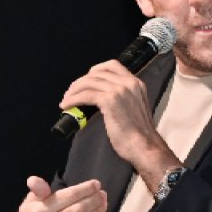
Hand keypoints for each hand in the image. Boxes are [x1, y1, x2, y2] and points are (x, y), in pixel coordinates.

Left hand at [60, 61, 179, 189]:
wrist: (144, 146)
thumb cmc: (139, 134)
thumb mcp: (135, 108)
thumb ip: (124, 98)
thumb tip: (102, 99)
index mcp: (136, 83)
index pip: (112, 65)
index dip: (95, 70)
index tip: (86, 80)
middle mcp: (128, 83)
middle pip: (97, 73)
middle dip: (81, 81)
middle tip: (71, 92)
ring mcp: (119, 90)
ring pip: (89, 82)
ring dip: (74, 90)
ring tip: (66, 100)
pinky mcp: (109, 100)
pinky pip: (86, 95)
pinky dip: (73, 99)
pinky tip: (67, 106)